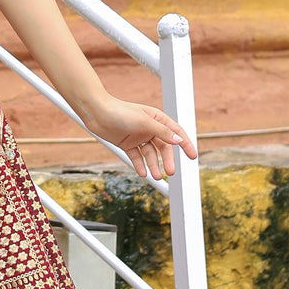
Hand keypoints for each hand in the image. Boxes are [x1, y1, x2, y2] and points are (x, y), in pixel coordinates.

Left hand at [79, 94, 197, 178]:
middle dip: (167, 160)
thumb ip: (162, 131)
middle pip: (163, 146)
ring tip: (156, 176)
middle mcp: (149, 127)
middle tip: (170, 172)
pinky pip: (136, 156)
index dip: (185, 144)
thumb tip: (178, 140)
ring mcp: (138, 136)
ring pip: (150, 154)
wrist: (96, 113)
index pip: (175, 132)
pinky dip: (140, 165)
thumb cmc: (120, 112)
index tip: (192, 156)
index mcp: (157, 118)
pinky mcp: (127, 143)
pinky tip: (143, 173)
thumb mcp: (144, 121)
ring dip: (153, 165)